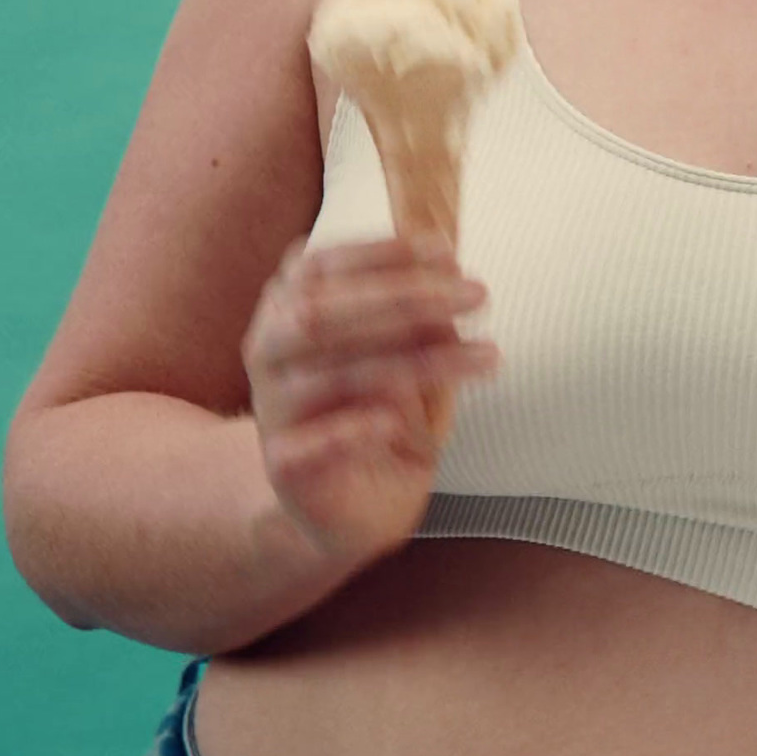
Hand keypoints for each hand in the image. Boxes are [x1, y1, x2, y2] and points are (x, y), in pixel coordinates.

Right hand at [242, 235, 500, 563]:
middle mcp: (269, 350)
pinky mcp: (283, 466)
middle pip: (323, 313)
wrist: (352, 504)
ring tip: (487, 355)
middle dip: (406, 299)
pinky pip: (306, 446)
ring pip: (335, 376)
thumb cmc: (381, 409)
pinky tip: (396, 422)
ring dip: (417, 362)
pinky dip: (351, 429)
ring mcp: (272, 409)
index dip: (382, 254)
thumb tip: (458, 284)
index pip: (323, 266)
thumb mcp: (408, 354)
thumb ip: (422, 320)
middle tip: (478, 295)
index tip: (448, 251)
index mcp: (290, 307)